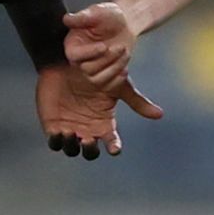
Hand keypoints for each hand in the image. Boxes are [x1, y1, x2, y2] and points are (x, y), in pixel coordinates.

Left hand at [36, 63, 164, 159]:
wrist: (67, 62)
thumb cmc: (95, 73)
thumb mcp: (119, 86)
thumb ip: (137, 102)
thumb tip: (160, 114)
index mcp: (104, 125)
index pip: (111, 142)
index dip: (113, 147)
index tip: (114, 148)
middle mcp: (87, 131)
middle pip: (90, 152)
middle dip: (89, 150)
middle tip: (88, 139)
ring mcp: (70, 130)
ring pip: (72, 149)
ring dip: (72, 146)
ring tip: (71, 133)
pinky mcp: (53, 126)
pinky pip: (54, 142)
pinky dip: (57, 141)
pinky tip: (60, 132)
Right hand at [64, 1, 135, 87]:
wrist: (125, 25)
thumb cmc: (109, 17)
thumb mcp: (96, 13)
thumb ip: (82, 17)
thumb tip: (67, 18)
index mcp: (73, 44)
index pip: (74, 55)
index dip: (90, 53)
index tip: (104, 46)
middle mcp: (79, 60)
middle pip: (88, 69)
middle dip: (108, 59)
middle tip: (121, 47)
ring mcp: (91, 71)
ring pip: (98, 80)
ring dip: (115, 67)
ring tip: (125, 53)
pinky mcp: (103, 78)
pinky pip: (108, 87)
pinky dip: (118, 79)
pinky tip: (125, 68)